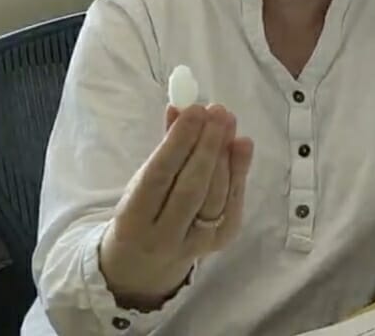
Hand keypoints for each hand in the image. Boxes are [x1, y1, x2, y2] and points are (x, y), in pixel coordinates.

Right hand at [98, 104, 253, 310]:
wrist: (143, 266)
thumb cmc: (142, 211)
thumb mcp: (141, 182)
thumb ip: (164, 147)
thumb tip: (181, 107)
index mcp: (133, 220)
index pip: (158, 177)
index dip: (178, 142)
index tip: (194, 110)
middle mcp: (163, 236)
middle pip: (190, 189)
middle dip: (207, 146)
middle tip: (218, 112)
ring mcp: (194, 244)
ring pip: (215, 197)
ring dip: (226, 156)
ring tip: (228, 123)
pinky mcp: (219, 243)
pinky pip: (232, 205)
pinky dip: (239, 173)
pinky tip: (242, 146)